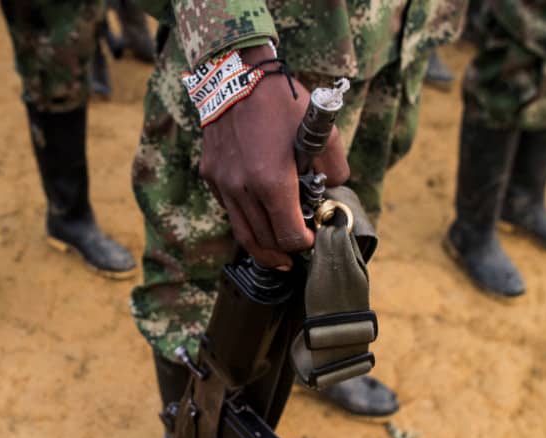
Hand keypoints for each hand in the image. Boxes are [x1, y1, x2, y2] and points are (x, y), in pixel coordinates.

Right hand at [200, 45, 349, 268]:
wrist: (237, 74)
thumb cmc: (282, 102)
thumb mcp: (323, 132)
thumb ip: (335, 168)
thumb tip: (333, 189)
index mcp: (272, 182)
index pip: (289, 235)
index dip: (303, 243)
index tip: (311, 239)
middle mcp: (243, 189)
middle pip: (264, 241)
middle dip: (283, 251)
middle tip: (295, 254)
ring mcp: (223, 184)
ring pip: (242, 231)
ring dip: (261, 246)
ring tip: (275, 254)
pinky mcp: (211, 175)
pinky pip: (229, 208)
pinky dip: (244, 218)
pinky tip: (257, 216)